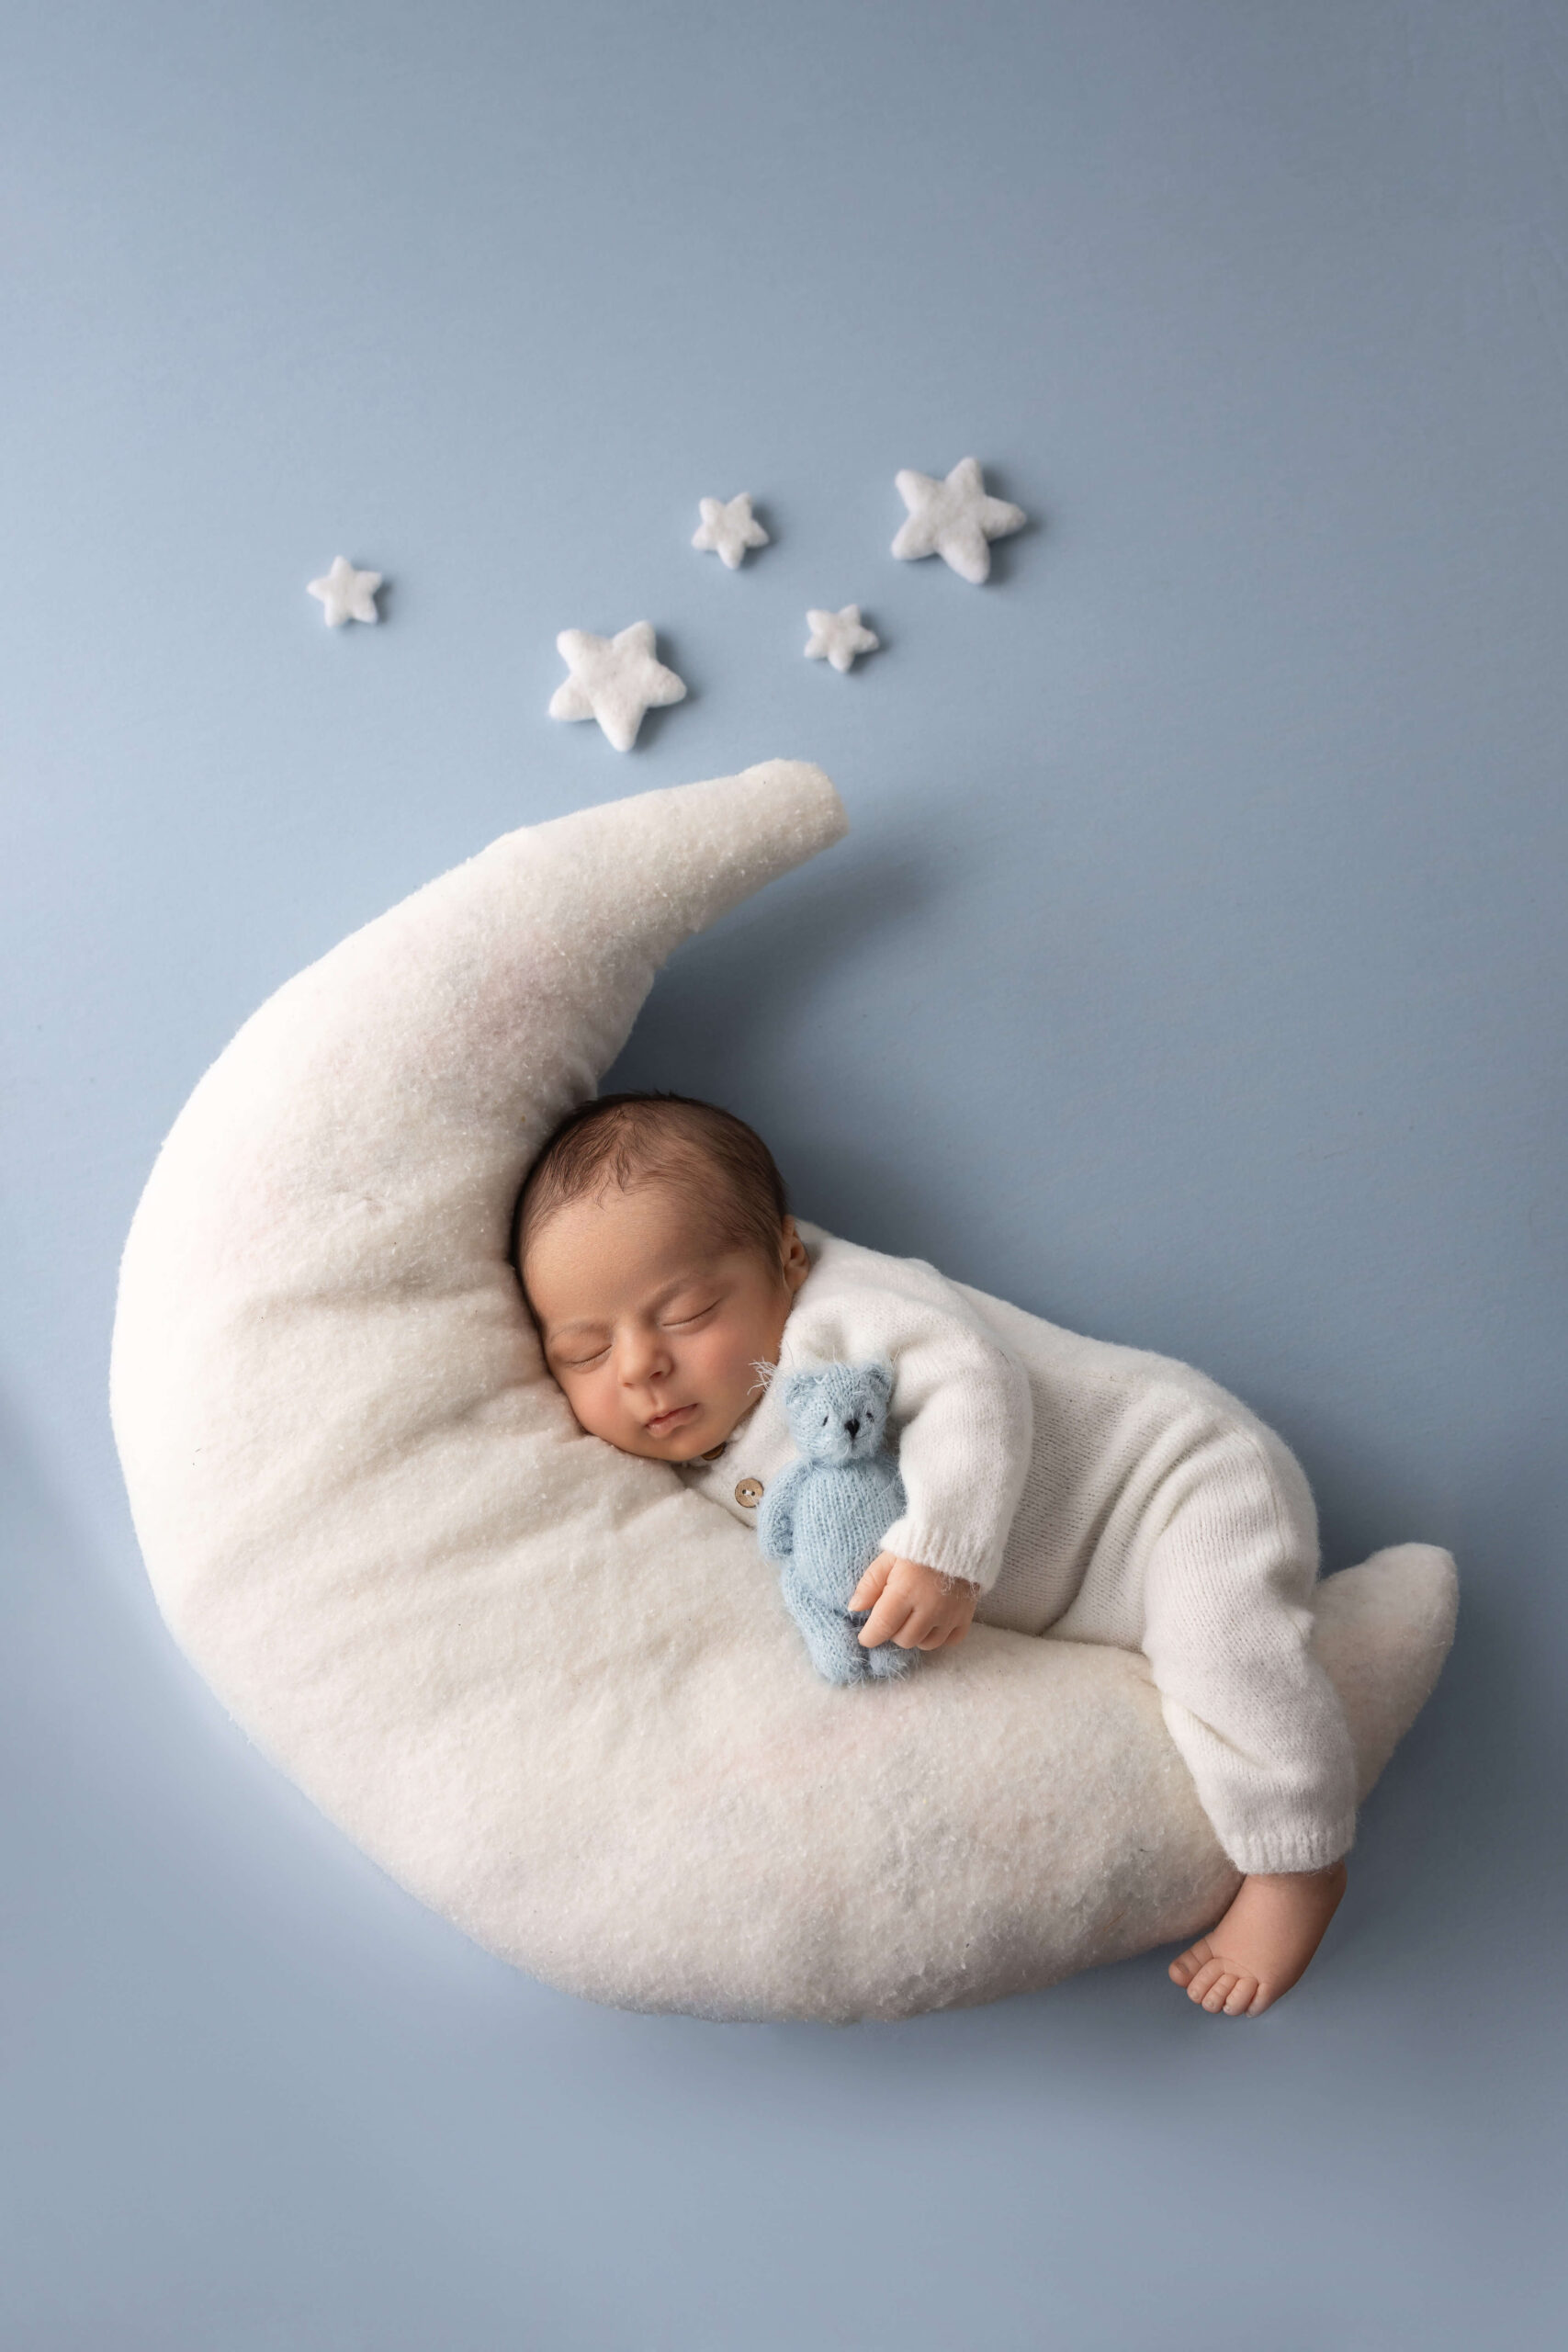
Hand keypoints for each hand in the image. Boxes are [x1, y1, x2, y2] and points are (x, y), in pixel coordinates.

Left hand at [847, 1552, 978, 1650]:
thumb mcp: (888, 1558)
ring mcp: (950, 1615)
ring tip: (912, 1616)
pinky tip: (932, 1622)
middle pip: (904, 1640)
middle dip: (893, 1631)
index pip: (882, 1627)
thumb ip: (870, 1583)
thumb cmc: (918, 1544)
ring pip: (926, 1644)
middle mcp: (929, 1608)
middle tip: (893, 1614)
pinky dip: (938, 1636)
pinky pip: (949, 1641)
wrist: (958, 1535)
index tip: (865, 1636)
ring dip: (915, 1635)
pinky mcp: (966, 1616)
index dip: (870, 1636)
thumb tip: (854, 1608)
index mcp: (905, 1592)